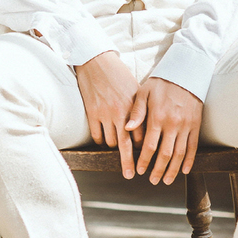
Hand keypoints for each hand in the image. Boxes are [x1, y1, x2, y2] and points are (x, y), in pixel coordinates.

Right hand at [75, 51, 141, 177]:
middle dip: (128, 163)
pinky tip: (103, 139)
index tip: (145, 155)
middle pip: (126, 145)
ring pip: (110, 142)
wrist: (96, 61)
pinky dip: (100, 140)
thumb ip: (141, 109)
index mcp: (134, 107)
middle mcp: (121, 113)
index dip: (143, 147)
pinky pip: (97, 136)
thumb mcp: (135, 89)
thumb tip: (146, 126)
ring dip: (114, 147)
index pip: (141, 136)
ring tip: (117, 147)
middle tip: (129, 175)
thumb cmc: (118, 74)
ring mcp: (105, 114)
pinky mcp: (92, 113)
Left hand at [131, 76, 202, 184]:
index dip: (144, 160)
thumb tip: (126, 128)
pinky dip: (189, 160)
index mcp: (157, 117)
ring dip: (173, 170)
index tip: (140, 170)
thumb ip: (136, 112)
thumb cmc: (161, 83)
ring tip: (166, 180)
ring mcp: (186, 126)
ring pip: (180, 154)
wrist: (186, 73)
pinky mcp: (196, 125)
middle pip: (165, 154)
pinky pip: (193, 147)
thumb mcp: (144, 93)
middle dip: (158, 170)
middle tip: (152, 180)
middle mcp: (172, 124)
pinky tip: (185, 170)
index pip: (149, 145)